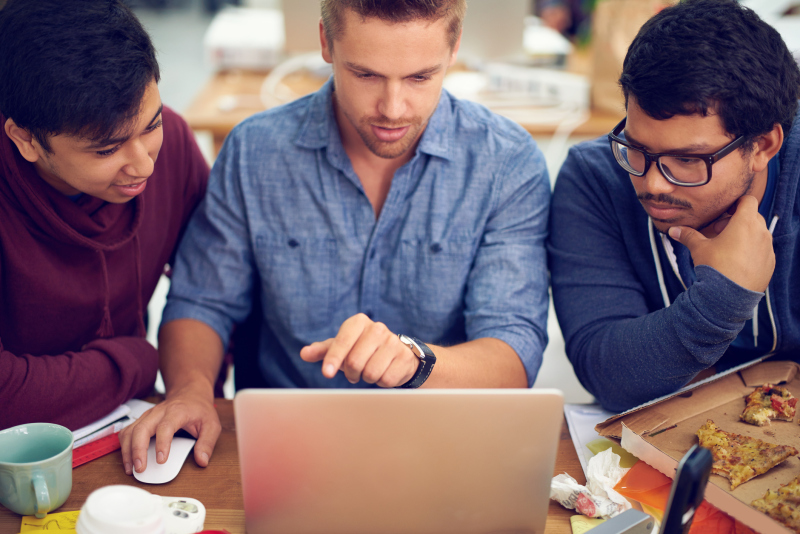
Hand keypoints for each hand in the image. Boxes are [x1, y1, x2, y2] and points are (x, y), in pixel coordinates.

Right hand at [119, 384, 220, 474]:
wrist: (190, 393)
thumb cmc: (200, 409)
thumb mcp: (212, 424)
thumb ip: (207, 443)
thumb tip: (202, 460)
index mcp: (177, 412)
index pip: (166, 427)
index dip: (162, 444)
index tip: (161, 460)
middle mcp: (159, 412)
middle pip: (142, 428)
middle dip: (138, 450)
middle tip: (140, 468)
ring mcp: (148, 415)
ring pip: (130, 430)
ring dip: (127, 450)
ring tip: (130, 468)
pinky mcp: (142, 420)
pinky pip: (127, 431)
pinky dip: (124, 446)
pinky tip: (128, 459)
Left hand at [299, 313, 418, 386]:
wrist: (397, 354)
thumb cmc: (362, 350)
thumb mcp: (342, 348)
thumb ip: (323, 350)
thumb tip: (304, 353)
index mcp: (358, 322)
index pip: (342, 342)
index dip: (333, 359)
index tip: (326, 373)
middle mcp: (377, 328)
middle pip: (355, 362)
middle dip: (351, 373)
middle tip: (353, 373)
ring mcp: (393, 342)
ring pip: (370, 372)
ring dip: (366, 378)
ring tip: (369, 371)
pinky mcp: (405, 357)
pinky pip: (386, 379)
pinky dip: (381, 381)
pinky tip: (384, 372)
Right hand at [668, 195, 774, 292]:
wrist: (729, 297)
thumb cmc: (715, 267)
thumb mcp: (699, 248)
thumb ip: (688, 235)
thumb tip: (672, 230)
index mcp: (745, 223)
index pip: (748, 200)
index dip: (736, 204)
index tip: (725, 213)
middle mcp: (761, 233)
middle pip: (753, 217)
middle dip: (737, 221)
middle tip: (720, 232)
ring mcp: (768, 248)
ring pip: (759, 234)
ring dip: (745, 236)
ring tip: (728, 249)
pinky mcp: (770, 263)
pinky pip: (763, 250)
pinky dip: (752, 251)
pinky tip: (737, 263)